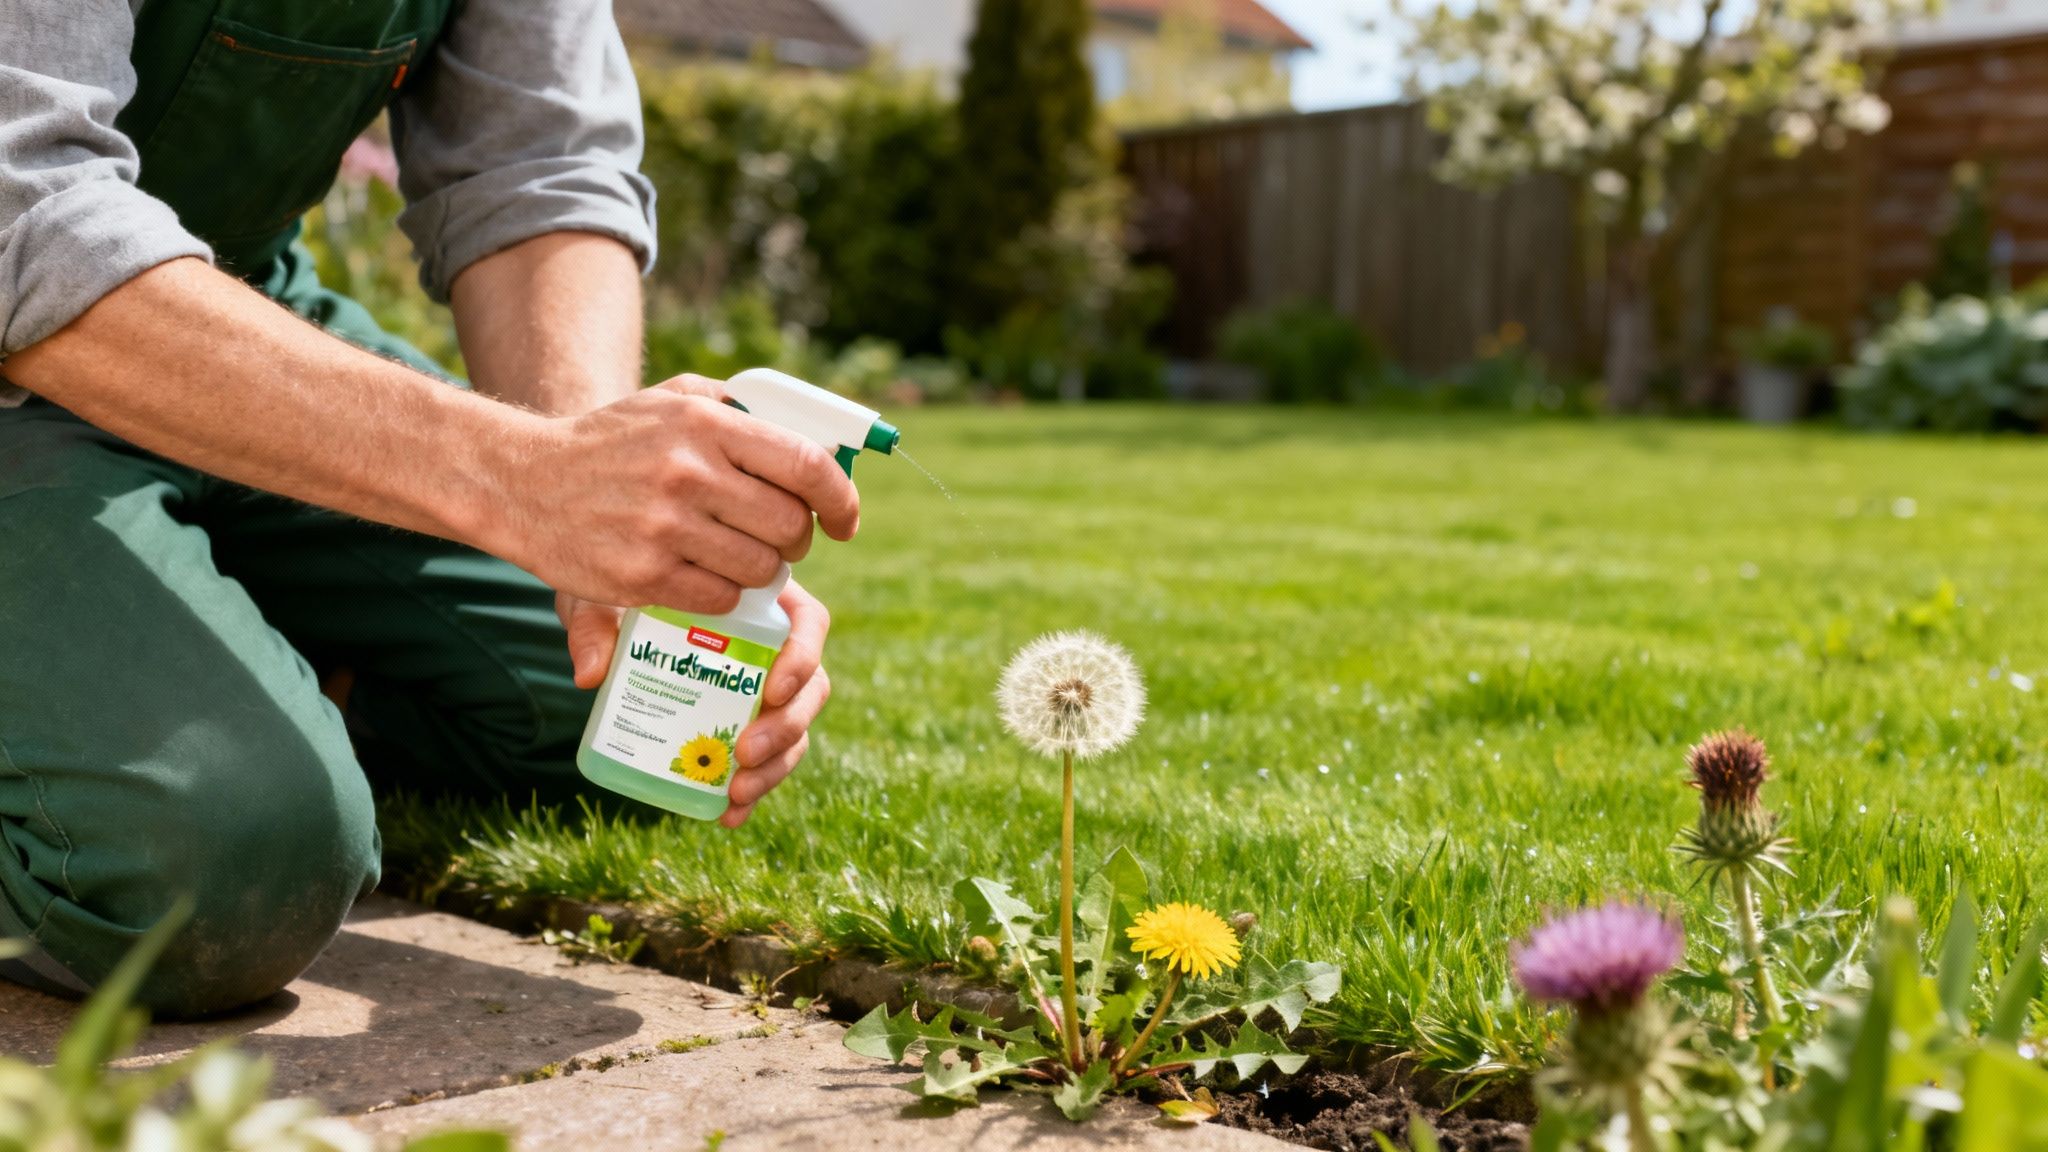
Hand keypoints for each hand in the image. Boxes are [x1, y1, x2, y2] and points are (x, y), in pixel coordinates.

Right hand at [490, 375, 859, 613]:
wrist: (524, 481)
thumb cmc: (613, 439)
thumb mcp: (671, 399)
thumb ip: (739, 408)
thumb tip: (817, 430)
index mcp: (705, 425)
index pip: (805, 464)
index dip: (840, 498)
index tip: (845, 520)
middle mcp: (687, 473)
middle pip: (789, 525)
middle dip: (797, 540)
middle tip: (781, 539)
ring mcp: (664, 527)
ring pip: (759, 568)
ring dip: (761, 570)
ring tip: (738, 556)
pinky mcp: (642, 575)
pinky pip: (720, 599)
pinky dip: (724, 594)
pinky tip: (705, 576)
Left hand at [557, 581, 831, 828]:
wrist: (607, 622)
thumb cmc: (618, 597)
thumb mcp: (603, 601)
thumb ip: (594, 627)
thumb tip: (590, 674)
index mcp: (759, 601)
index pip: (808, 623)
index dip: (802, 658)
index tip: (771, 692)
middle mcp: (773, 648)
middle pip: (810, 687)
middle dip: (786, 727)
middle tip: (745, 753)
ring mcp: (763, 692)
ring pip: (794, 731)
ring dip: (775, 766)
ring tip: (737, 792)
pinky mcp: (745, 727)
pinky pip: (765, 762)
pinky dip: (751, 792)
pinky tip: (727, 816)